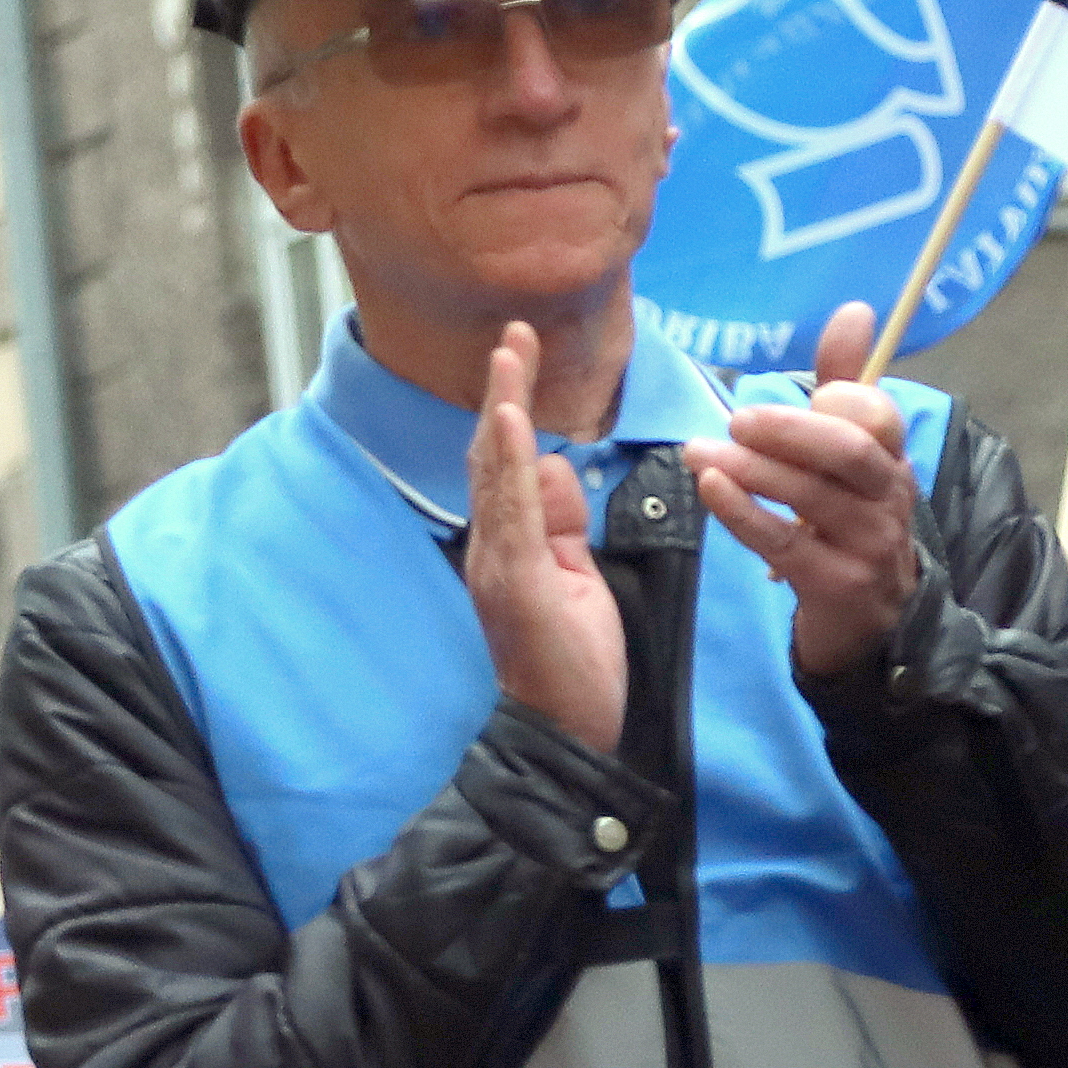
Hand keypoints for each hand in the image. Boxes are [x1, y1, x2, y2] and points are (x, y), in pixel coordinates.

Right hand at [459, 318, 625, 745]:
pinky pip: (508, 513)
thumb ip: (561, 523)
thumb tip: (554, 466)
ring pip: (495, 473)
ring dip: (502, 409)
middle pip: (492, 454)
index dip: (510, 405)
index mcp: (509, 544)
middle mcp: (492, 547)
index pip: (507, 462)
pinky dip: (508, 463)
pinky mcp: (513, 581)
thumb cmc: (571, 664)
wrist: (562, 734)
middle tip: (515, 333)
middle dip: (504, 390)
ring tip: (510, 356)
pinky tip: (511, 423)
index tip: (520, 353)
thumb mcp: (575, 577)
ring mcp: (497, 563)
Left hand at [678, 299, 929, 680]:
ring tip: (699, 451)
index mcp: (891, 458)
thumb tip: (855, 309)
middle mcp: (888, 497)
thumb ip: (843, 382)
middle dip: (790, 429)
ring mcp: (867, 544)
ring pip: (810, 496)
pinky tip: (711, 488)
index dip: (841, 396)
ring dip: (751, 469)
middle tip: (738, 418)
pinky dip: (743, 512)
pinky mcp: (835, 584)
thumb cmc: (846, 523)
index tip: (810, 392)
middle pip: (847, 451)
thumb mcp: (847, 455)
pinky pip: (784, 541)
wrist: (868, 622)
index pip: (879, 415)